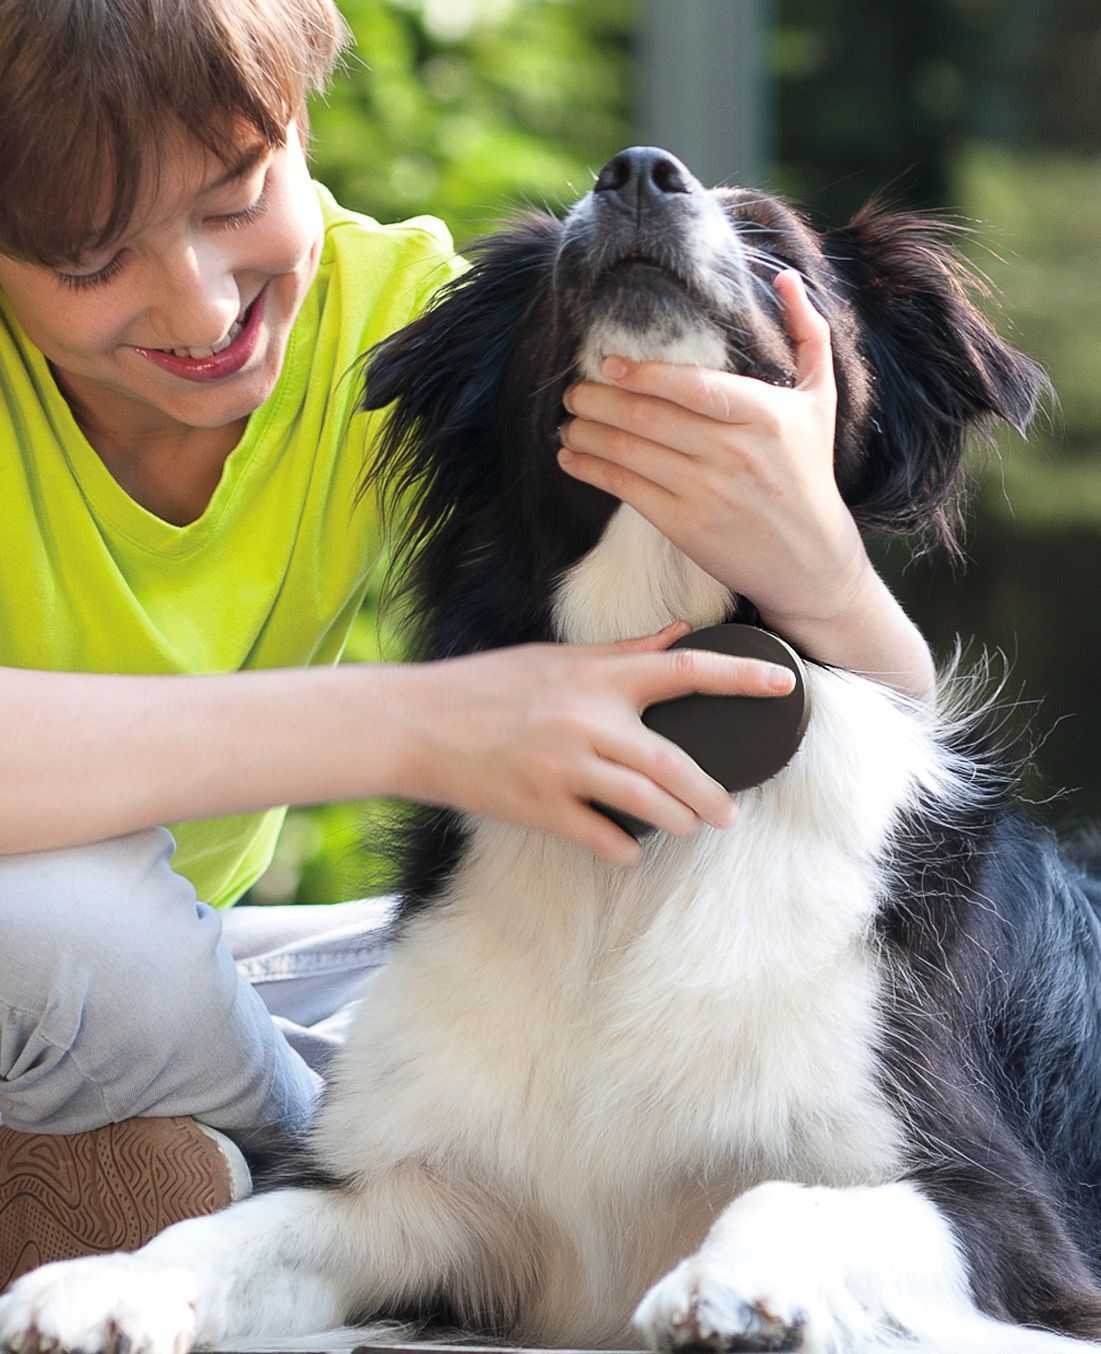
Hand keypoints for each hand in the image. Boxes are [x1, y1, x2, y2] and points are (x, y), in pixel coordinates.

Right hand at [392, 622, 794, 865]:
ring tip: (691, 827)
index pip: (684, 671)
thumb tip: (679, 635)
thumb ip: (623, 654)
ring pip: (646, 804)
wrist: (417, 723)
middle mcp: (588, 721)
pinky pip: (601, 836)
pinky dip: (622, 847)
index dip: (740, 677)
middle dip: (710, 793)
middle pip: (672, 762)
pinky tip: (629, 849)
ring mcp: (564, 767)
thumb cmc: (486, 686)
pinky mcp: (541, 808)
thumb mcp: (556, 659)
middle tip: (730, 813)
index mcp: (596, 678)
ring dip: (677, 820)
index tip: (783, 686)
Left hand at [557, 270, 866, 632]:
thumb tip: (784, 278)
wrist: (810, 559)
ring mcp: (707, 491)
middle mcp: (733, 452)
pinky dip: (592, 471)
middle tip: (573, 392)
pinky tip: (571, 458)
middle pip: (649, 417)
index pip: (692, 386)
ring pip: (632, 452)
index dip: (642, 374)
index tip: (606, 364)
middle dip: (598, 401)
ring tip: (567, 423)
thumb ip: (807, 334)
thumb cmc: (809, 473)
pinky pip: (627, 490)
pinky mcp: (686, 526)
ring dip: (587, 434)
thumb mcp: (821, 401)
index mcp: (762, 415)